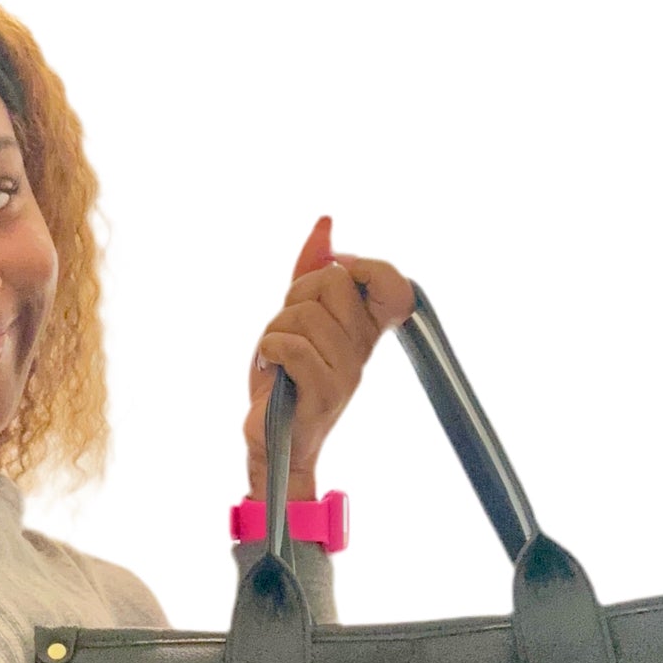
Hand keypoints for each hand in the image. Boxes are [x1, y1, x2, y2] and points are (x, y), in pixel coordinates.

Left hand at [245, 216, 414, 500]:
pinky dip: (269, 351)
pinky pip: (292, 347)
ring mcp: (347, 373)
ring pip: (305, 315)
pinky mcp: (324, 394)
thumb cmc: (283, 378)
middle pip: (334, 281)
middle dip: (296, 295)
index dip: (365, 267)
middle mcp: (363, 350)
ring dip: (275, 331)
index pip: (393, 284)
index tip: (332, 279)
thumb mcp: (295, 318)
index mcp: (364, 330)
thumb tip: (326, 224)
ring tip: (276, 356)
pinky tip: (269, 368)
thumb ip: (311, 271)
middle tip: (287, 329)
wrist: (271, 438)